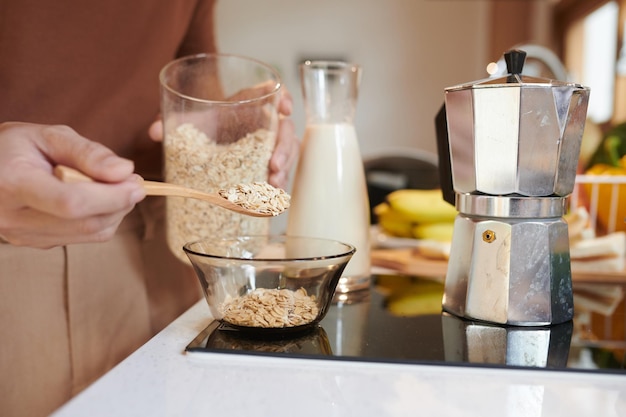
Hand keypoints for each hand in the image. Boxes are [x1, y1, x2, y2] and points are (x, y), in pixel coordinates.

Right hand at [0, 122, 145, 247]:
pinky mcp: (35, 243)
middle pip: (85, 222)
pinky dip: (102, 219)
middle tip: (134, 182)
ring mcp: (23, 236)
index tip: (136, 183)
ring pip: (89, 233)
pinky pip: (83, 237)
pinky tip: (98, 199)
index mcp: (12, 183)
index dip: (111, 196)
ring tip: (116, 186)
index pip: (70, 202)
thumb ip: (88, 152)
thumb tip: (124, 171)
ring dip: (115, 212)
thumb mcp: (48, 136)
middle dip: (120, 203)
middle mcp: (13, 217)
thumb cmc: (15, 148)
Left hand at [148, 84, 298, 189]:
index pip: (273, 92)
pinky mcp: (267, 165)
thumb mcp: (189, 123)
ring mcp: (268, 146)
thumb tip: (155, 132)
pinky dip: (278, 185)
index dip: (284, 97)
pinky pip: (281, 173)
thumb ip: (172, 124)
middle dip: (284, 148)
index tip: (285, 109)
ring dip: (285, 169)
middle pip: (286, 130)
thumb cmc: (202, 127)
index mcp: (248, 103)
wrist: (203, 143)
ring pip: (288, 153)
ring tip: (273, 184)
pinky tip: (272, 196)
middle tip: (273, 165)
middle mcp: (263, 123)